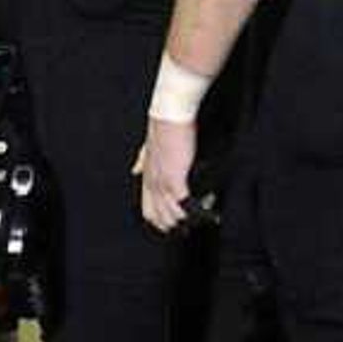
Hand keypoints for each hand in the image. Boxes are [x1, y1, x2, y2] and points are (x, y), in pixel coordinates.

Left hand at [135, 113, 201, 233]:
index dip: (162, 222)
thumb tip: (134, 169)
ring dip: (189, 219)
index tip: (176, 225)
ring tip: (204, 214)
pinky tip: (208, 205)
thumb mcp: (147, 148)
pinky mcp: (175, 180)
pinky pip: (184, 205)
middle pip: (160, 218)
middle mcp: (152, 184)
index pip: (148, 212)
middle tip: (192, 226)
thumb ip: (142, 160)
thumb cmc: (163, 128)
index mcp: (146, 178)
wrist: (169, 115)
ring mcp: (162, 184)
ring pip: (173, 216)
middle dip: (176, 226)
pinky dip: (197, 208)